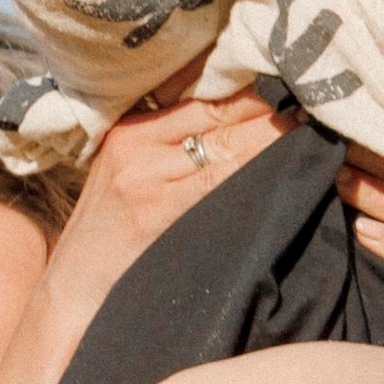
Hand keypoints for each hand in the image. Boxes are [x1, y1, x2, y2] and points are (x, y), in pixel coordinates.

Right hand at [49, 87, 296, 317]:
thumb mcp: (130, 180)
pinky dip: (256, 167)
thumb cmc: (108, 243)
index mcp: (130, 127)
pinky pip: (220, 177)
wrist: (70, 294)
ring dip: (273, 136)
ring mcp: (146, 172)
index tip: (289, 91)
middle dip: (269, 110)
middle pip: (219, 107)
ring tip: (309, 137)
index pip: (203, 91)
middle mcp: (136, 140)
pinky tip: (285, 169)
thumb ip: (170, 151)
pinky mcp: (157, 206)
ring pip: (226, 138)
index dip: (250, 89)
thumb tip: (240, 130)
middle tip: (313, 113)